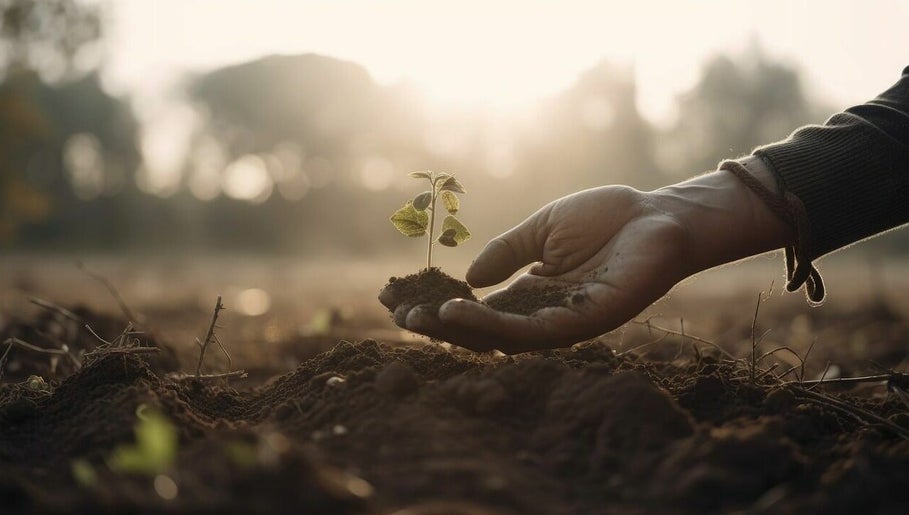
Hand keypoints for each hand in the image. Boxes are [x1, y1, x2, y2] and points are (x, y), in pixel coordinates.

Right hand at [380, 161, 792, 353]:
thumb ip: (506, 252)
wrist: (660, 216)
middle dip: (439, 327)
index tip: (402, 300)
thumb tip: (467, 279)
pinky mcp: (580, 324)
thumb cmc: (608, 217)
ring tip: (422, 317)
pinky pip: (527, 332)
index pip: (478, 309)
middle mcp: (542, 314)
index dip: (440, 308)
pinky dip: (489, 326)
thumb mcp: (541, 229)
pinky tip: (457, 314)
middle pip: (482, 331)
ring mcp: (561, 323)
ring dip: (458, 330)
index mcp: (532, 292)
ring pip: (498, 338)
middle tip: (401, 316)